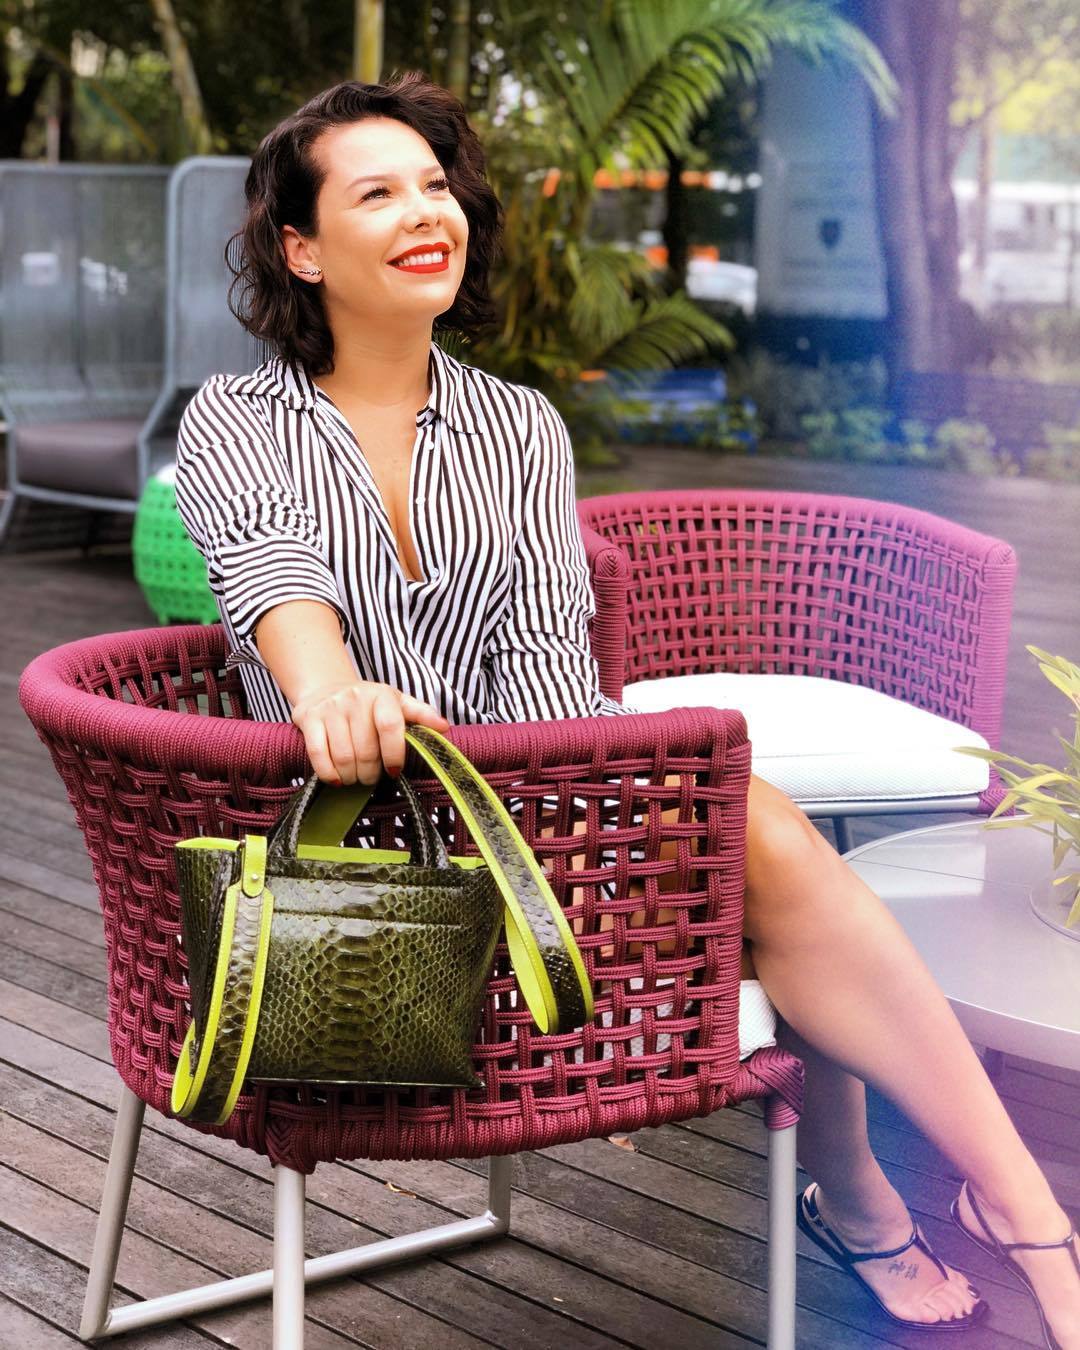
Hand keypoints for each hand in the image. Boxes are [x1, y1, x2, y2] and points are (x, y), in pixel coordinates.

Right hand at [290, 679, 450, 785]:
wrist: (326, 688)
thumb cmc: (368, 704)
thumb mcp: (396, 703)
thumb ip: (421, 715)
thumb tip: (445, 728)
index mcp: (382, 695)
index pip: (390, 727)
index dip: (394, 754)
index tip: (394, 771)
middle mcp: (355, 698)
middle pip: (366, 750)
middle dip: (371, 773)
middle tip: (372, 777)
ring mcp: (331, 708)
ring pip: (343, 757)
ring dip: (351, 776)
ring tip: (355, 778)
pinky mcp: (309, 718)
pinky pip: (318, 754)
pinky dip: (329, 773)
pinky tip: (336, 779)